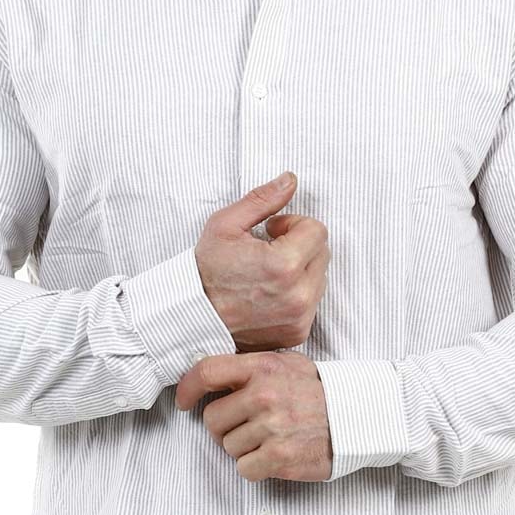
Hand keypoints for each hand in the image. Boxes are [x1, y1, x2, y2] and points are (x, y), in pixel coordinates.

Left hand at [175, 351, 332, 482]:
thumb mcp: (287, 364)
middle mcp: (263, 395)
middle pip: (212, 419)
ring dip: (244, 448)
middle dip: (224, 428)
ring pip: (227, 447)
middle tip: (248, 427)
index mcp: (262, 367)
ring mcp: (271, 427)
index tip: (184, 401)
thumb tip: (212, 374)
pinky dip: (256, 467)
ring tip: (270, 439)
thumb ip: (250, 367)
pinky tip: (275, 456)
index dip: (187, 388)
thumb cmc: (320, 393)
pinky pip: (244, 469)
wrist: (359, 419)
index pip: (207, 372)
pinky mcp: (279, 457)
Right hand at [194, 171, 329, 352]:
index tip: (272, 231)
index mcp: (283, 264)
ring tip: (267, 274)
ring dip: (300, 270)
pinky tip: (269, 293)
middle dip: (300, 245)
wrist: (192, 318)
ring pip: (319, 278)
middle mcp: (297, 295)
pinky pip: (311, 303)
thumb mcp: (225, 225)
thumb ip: (262, 200)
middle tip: (269, 250)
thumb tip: (289, 181)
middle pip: (322, 253)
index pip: (317, 230)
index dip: (293, 224)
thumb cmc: (205, 274)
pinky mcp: (297, 333)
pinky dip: (296, 294)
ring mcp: (299, 317)